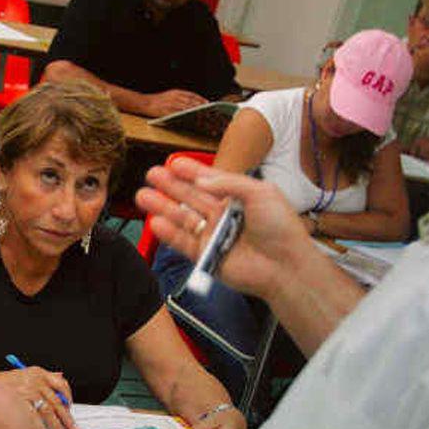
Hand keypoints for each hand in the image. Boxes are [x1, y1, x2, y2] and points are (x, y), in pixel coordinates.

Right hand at [0, 367, 75, 428]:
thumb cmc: (0, 382)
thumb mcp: (23, 374)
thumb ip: (43, 377)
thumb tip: (60, 377)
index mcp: (37, 372)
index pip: (60, 384)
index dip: (68, 398)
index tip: (70, 410)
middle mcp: (35, 380)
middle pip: (57, 401)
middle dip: (66, 419)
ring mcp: (27, 391)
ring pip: (48, 411)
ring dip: (57, 427)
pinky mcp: (18, 401)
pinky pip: (34, 418)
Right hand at [136, 158, 311, 301]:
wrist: (285, 266)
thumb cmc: (280, 228)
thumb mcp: (261, 192)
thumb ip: (229, 182)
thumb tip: (200, 181)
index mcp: (238, 198)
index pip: (210, 181)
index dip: (191, 171)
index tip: (174, 163)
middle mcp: (223, 216)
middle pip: (191, 198)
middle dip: (171, 186)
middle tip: (152, 174)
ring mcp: (214, 236)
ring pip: (182, 218)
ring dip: (163, 207)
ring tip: (143, 196)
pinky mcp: (207, 257)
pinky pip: (183, 242)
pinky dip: (169, 233)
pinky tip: (155, 222)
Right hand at [142, 89, 207, 117]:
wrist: (144, 103)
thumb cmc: (157, 101)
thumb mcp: (169, 95)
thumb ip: (180, 97)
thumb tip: (192, 103)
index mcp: (176, 92)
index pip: (192, 95)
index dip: (201, 99)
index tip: (208, 103)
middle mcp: (175, 97)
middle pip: (191, 101)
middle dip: (201, 106)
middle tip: (208, 110)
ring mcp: (171, 104)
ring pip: (187, 108)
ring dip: (195, 111)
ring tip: (203, 115)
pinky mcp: (168, 111)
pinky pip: (180, 114)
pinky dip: (186, 116)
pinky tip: (192, 119)